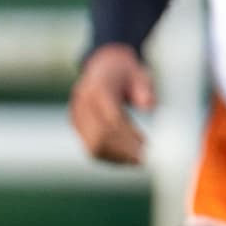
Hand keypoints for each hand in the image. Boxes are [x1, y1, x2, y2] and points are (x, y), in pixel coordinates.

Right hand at [69, 41, 152, 165]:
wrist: (104, 65)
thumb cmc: (128, 72)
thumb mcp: (140, 74)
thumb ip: (144, 88)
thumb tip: (150, 106)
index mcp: (98, 87)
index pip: (112, 119)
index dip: (129, 137)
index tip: (147, 147)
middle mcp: (82, 101)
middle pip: (100, 136)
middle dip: (123, 151)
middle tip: (145, 159)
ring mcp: (75, 114)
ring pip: (93, 146)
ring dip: (117, 157)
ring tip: (138, 161)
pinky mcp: (76, 125)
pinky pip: (90, 148)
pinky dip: (110, 157)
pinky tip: (127, 159)